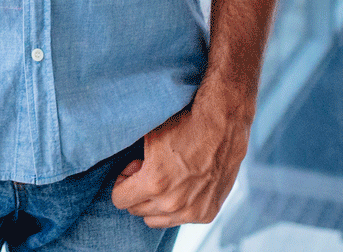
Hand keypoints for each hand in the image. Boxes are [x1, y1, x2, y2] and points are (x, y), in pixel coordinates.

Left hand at [110, 92, 251, 227]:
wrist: (223, 122)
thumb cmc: (186, 123)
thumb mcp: (150, 134)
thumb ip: (133, 159)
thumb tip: (127, 171)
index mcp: (155, 183)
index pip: (119, 200)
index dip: (122, 181)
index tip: (134, 167)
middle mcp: (173, 203)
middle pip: (136, 210)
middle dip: (138, 190)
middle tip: (149, 169)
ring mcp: (192, 211)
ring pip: (156, 220)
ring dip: (155, 203)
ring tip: (166, 177)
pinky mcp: (207, 213)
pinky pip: (180, 219)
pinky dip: (178, 206)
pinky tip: (184, 183)